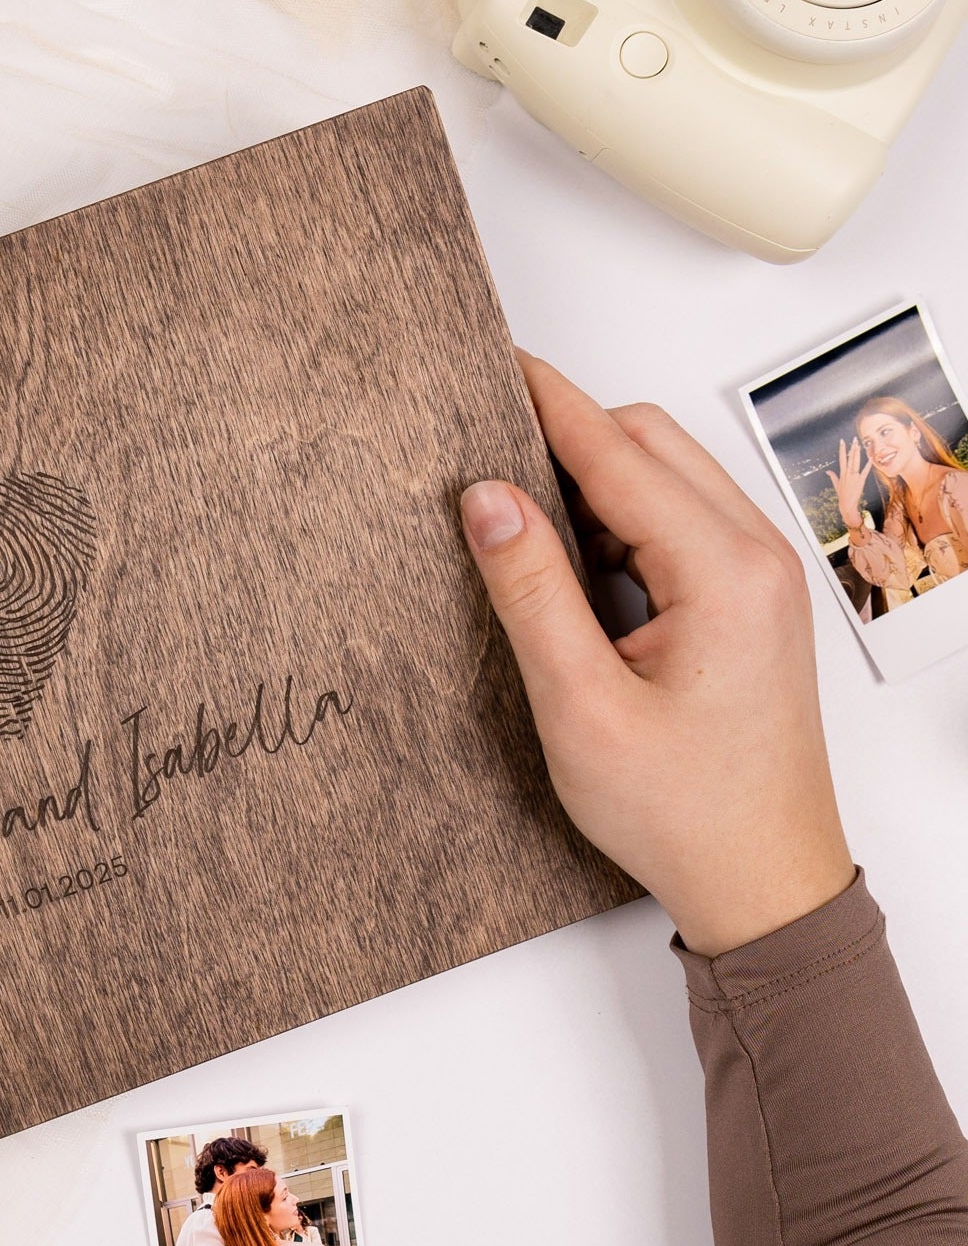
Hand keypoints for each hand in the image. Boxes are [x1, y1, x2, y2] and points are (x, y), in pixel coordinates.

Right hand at [458, 354, 852, 958]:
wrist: (761, 880)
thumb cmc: (682, 810)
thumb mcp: (579, 706)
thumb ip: (530, 592)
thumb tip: (486, 500)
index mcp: (723, 572)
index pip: (619, 451)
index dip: (548, 403)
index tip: (495, 365)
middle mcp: (755, 558)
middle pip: (651, 444)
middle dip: (568, 432)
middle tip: (484, 442)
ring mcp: (759, 578)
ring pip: (667, 479)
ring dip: (594, 478)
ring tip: (516, 511)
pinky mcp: (748, 602)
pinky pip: (679, 523)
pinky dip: (621, 519)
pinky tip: (569, 559)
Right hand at [832, 437, 871, 529]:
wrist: (847, 504)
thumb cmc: (842, 495)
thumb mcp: (836, 485)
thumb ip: (833, 476)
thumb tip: (828, 471)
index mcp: (842, 473)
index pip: (842, 458)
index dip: (842, 449)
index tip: (842, 442)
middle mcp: (848, 473)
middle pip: (850, 458)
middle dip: (852, 448)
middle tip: (854, 439)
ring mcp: (854, 476)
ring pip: (856, 462)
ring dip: (858, 453)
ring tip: (859, 444)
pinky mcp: (861, 480)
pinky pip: (865, 471)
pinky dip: (868, 464)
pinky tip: (871, 457)